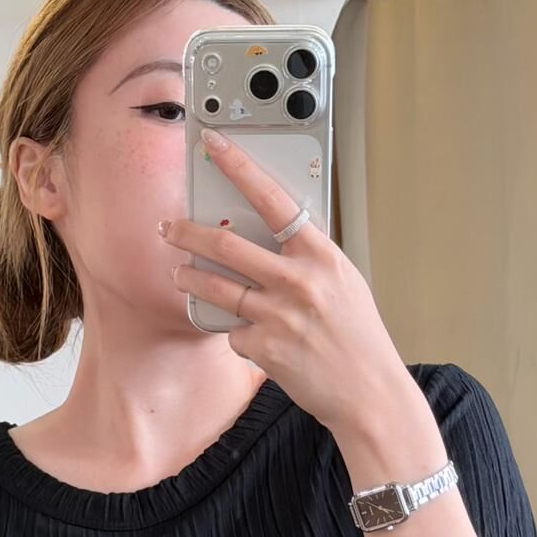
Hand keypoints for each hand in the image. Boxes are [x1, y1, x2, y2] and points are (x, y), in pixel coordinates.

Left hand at [160, 129, 409, 438]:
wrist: (368, 392)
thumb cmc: (358, 336)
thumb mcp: (343, 282)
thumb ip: (307, 258)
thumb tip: (269, 236)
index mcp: (320, 255)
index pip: (272, 197)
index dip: (239, 166)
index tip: (214, 144)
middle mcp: (298, 280)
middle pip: (226, 243)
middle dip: (188, 233)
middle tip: (168, 228)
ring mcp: (278, 315)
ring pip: (216, 286)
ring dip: (190, 278)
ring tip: (180, 276)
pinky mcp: (263, 348)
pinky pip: (232, 331)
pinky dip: (235, 332)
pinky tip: (250, 337)